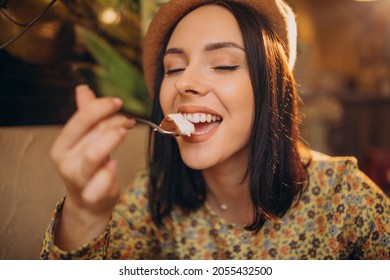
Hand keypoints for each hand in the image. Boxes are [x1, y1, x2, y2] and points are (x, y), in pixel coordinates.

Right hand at [51, 85, 134, 249]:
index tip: (118, 102)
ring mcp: (78, 179)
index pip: (81, 118)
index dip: (101, 106)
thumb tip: (83, 88)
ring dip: (113, 139)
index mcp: (62, 144)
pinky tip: (115, 164)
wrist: (89, 202)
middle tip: (128, 120)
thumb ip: (86, 116)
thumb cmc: (90, 167)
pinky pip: (102, 181)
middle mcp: (66, 161)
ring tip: (125, 132)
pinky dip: (110, 171)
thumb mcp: (86, 141)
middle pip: (93, 133)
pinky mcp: (92, 195)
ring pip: (94, 154)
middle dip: (115, 121)